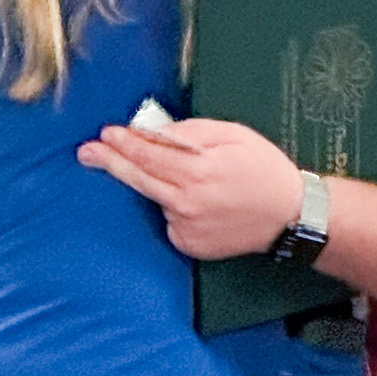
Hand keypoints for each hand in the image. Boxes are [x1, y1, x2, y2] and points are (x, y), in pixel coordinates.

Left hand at [77, 118, 303, 258]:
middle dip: (110, 162)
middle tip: (86, 152)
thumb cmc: (263, 169)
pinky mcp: (189, 244)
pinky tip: (199, 203)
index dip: (124, 142)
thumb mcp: (232, 135)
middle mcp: (186, 202)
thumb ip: (190, 132)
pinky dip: (173, 207)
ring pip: (155, 198)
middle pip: (138, 178)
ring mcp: (185, 227)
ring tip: (187, 177)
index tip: (107, 133)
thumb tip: (155, 131)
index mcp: (197, 171)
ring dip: (153, 183)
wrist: (290, 216)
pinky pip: (169, 219)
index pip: (148, 153)